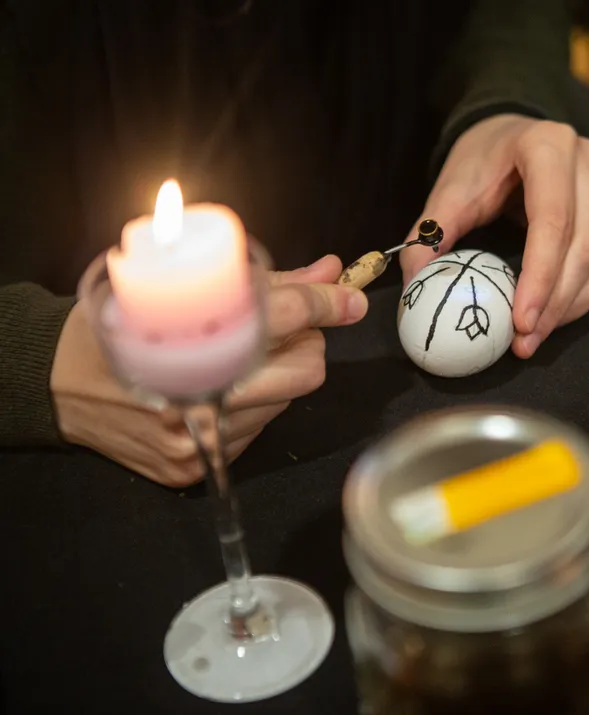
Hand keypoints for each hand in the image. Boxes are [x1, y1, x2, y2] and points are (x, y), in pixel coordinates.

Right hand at [51, 255, 366, 486]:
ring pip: (285, 402)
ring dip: (278, 375)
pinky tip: (219, 388)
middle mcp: (195, 398)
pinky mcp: (192, 468)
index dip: (324, 304)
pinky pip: (256, 431)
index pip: (280, 317)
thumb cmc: (119, 326)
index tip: (349, 299)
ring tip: (238, 358)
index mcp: (188, 340)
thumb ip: (266, 283)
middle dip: (307, 344)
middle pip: (305, 371)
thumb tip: (328, 273)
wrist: (54, 384)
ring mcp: (196, 440)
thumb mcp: (179, 287)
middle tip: (284, 330)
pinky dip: (253, 403)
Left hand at [399, 114, 588, 357]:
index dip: (540, 277)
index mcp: (548, 146)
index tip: (520, 322)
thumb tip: (414, 286)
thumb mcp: (450, 190)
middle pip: (585, 245)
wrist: (509, 137)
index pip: (553, 221)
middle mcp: (588, 161)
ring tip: (536, 336)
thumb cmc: (481, 164)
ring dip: (573, 306)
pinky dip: (588, 296)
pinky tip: (558, 315)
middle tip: (525, 341)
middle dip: (555, 303)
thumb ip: (431, 234)